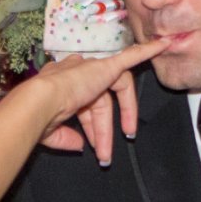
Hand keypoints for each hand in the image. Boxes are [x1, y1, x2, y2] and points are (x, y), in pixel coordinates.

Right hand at [23, 38, 167, 166]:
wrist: (39, 103)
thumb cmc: (38, 117)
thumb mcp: (52, 132)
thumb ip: (66, 137)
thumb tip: (80, 144)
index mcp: (61, 85)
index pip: (83, 104)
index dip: (90, 125)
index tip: (93, 143)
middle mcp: (76, 73)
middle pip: (99, 102)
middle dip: (104, 129)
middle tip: (106, 154)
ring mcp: (92, 68)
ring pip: (115, 90)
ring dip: (125, 113)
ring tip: (128, 134)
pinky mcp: (106, 66)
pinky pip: (130, 58)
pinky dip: (147, 52)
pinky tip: (162, 47)